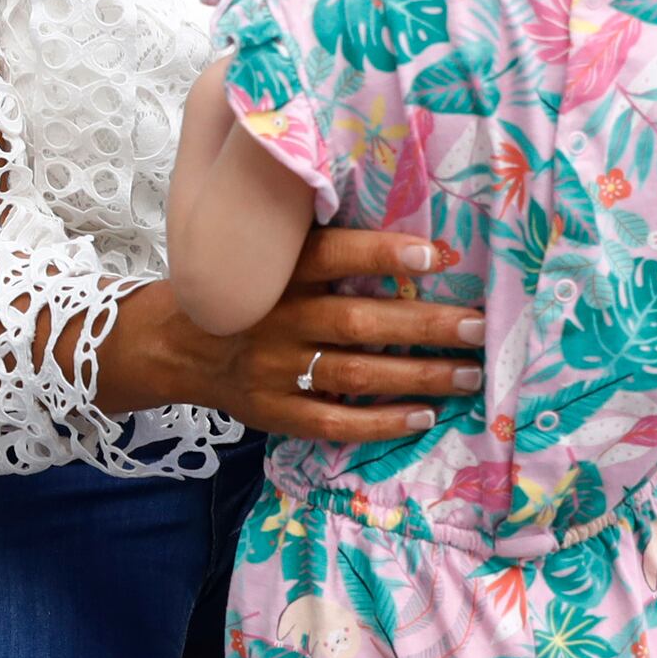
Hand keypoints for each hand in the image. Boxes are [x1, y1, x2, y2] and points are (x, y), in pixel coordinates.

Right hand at [95, 228, 484, 443]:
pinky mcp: (273, 412)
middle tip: (478, 326)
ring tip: (469, 373)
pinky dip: (379, 422)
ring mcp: (273, 370)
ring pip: (354, 373)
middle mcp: (276, 319)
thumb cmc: (250, 291)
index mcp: (278, 272)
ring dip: (417, 375)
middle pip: (357, 321)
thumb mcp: (269, 256)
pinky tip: (422, 416)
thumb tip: (413, 235)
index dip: (382, 254)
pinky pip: (332, 421)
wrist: (178, 344)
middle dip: (424, 324)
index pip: (331, 256)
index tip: (436, 254)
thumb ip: (325, 246)